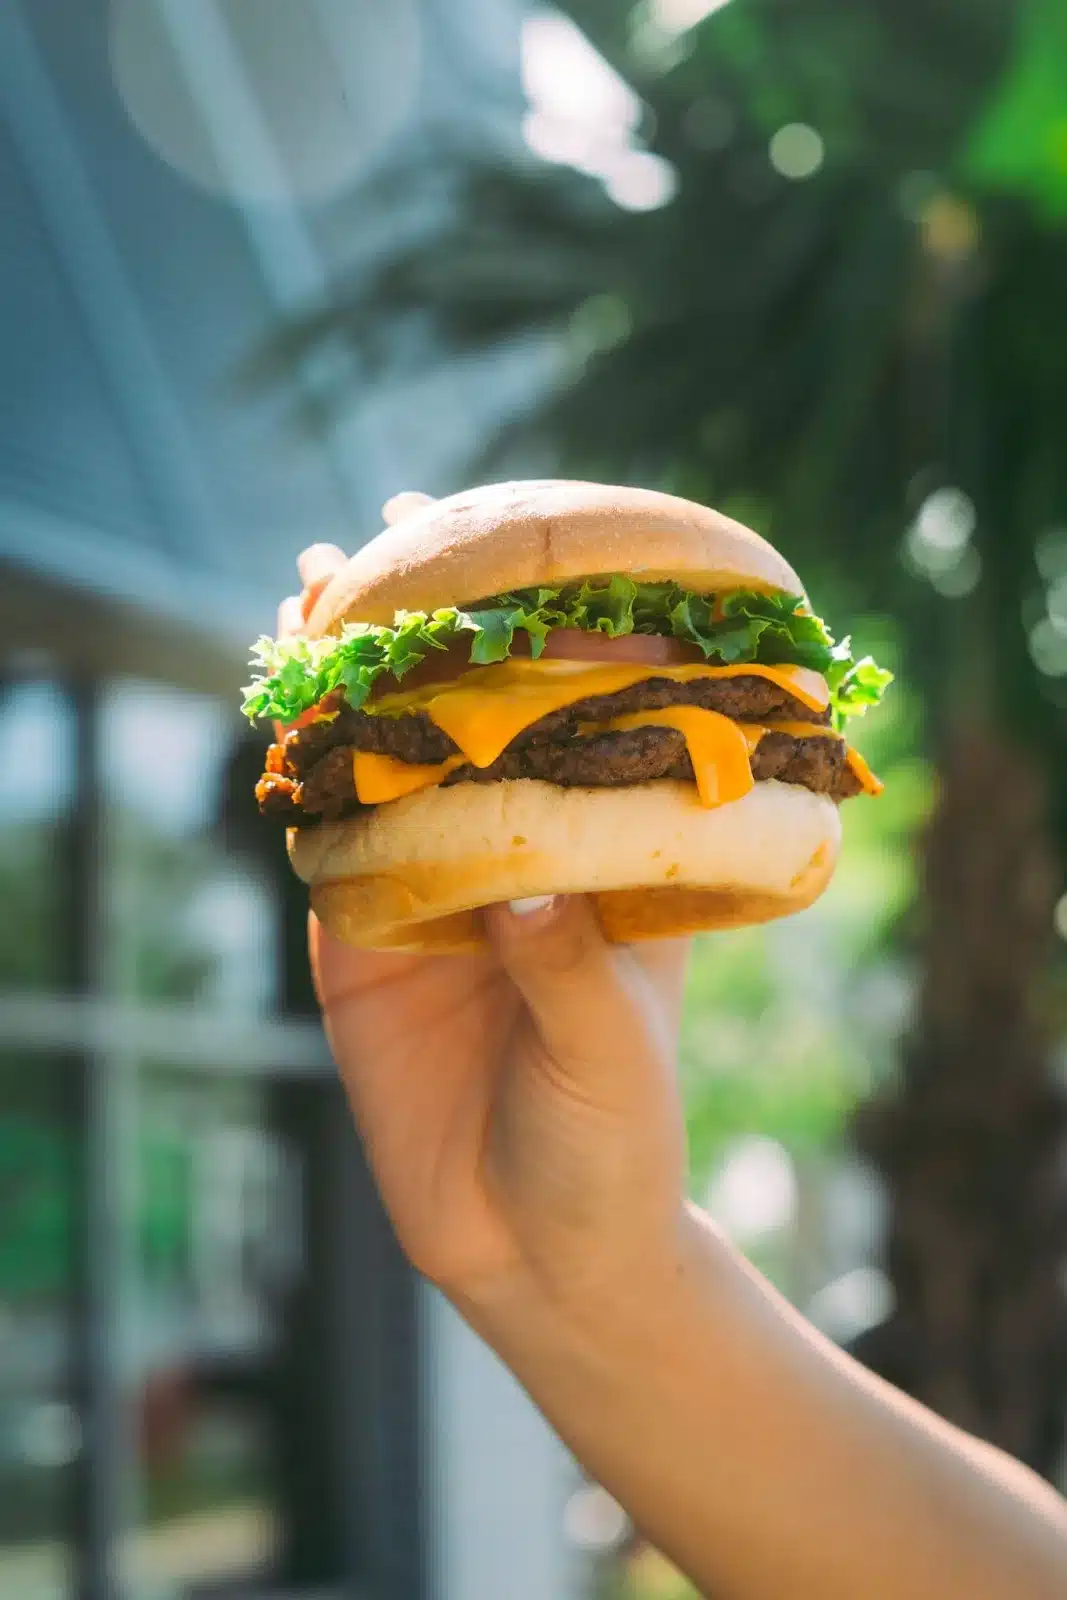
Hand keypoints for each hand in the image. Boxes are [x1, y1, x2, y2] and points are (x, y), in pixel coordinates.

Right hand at [280, 543, 691, 1312]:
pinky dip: (301, 775)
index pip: (585, 726)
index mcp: (603, 861)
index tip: (545, 543)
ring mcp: (432, 896)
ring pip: (382, 764)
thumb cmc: (613, 1142)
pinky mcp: (360, 945)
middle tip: (398, 521)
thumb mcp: (612, 1049)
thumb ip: (570, 967)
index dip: (563, 634)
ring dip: (348, 677)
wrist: (538, 1250)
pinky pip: (324, 845)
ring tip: (313, 584)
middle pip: (471, 719)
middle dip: (433, 624)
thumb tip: (525, 887)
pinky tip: (281, 707)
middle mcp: (516, 858)